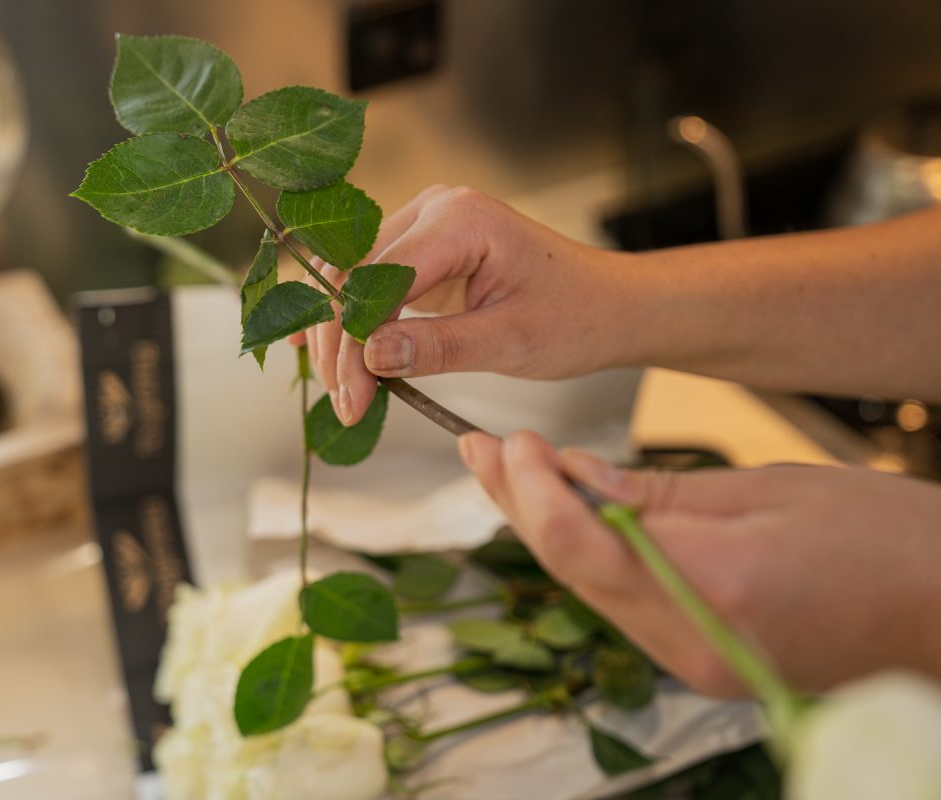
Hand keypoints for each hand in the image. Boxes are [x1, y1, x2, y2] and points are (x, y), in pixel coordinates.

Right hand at [298, 185, 630, 424]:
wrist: (607, 305)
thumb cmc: (575, 317)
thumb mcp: (511, 342)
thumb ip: (440, 347)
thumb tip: (371, 356)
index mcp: (461, 220)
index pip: (378, 279)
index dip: (354, 341)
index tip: (353, 397)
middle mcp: (435, 209)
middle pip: (354, 275)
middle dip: (341, 344)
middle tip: (347, 404)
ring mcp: (425, 223)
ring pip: (350, 277)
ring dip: (339, 335)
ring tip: (343, 392)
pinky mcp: (422, 247)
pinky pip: (368, 280)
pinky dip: (348, 318)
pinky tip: (323, 351)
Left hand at [458, 430, 940, 695]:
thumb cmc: (888, 540)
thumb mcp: (770, 488)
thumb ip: (661, 491)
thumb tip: (576, 477)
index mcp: (716, 586)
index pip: (581, 543)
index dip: (532, 489)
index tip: (515, 441)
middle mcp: (693, 640)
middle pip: (571, 570)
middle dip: (517, 504)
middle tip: (479, 450)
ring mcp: (696, 661)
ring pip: (590, 589)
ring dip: (543, 529)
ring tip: (504, 474)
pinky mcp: (701, 662)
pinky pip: (625, 604)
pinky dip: (589, 556)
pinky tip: (566, 514)